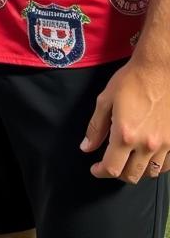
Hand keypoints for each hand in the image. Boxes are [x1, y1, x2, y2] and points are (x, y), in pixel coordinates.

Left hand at [81, 59, 169, 182]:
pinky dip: (154, 166)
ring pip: (150, 173)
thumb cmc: (130, 81)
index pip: (112, 168)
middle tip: (109, 164)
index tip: (95, 169)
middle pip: (131, 176)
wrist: (158, 71)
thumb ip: (96, 127)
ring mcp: (165, 145)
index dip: (100, 172)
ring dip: (136, 171)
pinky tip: (146, 157)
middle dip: (116, 174)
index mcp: (125, 134)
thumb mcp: (105, 100)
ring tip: (126, 161)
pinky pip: (166, 166)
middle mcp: (147, 144)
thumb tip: (86, 147)